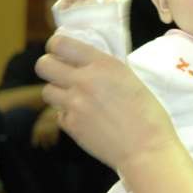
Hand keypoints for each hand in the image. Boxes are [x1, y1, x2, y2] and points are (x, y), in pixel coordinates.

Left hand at [35, 35, 174, 169]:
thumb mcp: (130, 79)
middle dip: (49, 68)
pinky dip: (68, 115)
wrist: (147, 149)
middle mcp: (84, 80)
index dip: (56, 47)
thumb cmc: (149, 115)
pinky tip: (85, 119)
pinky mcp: (71, 125)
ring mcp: (74, 104)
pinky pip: (58, 115)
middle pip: (43, 65)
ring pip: (47, 91)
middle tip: (60, 74)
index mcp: (103, 64)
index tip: (61, 53)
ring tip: (75, 99)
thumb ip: (105, 69)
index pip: (60, 43)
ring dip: (58, 93)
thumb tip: (87, 64)